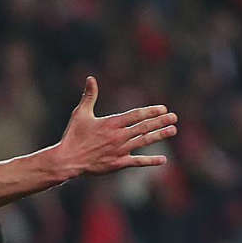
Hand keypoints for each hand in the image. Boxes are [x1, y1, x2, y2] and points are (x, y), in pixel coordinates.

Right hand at [53, 76, 177, 176]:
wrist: (67, 160)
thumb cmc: (73, 136)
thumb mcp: (80, 114)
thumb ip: (89, 96)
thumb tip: (90, 78)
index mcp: (111, 124)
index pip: (136, 115)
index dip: (151, 111)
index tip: (163, 109)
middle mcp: (118, 136)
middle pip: (144, 127)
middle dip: (160, 121)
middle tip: (174, 117)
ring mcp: (120, 151)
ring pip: (144, 142)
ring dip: (160, 135)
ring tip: (172, 130)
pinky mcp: (118, 163)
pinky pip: (138, 161)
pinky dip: (151, 161)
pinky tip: (163, 159)